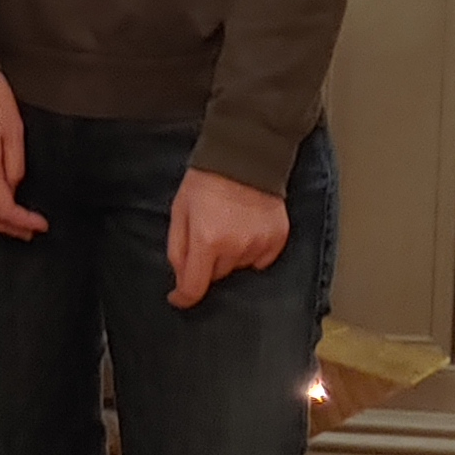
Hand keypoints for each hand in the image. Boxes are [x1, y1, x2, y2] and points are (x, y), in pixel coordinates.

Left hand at [166, 167, 288, 307]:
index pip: (194, 287)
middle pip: (216, 276)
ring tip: (228, 226)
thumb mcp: (179, 210)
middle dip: (206, 263)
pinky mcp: (277, 240)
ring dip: (229, 256)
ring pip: (238, 268)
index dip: (183, 297)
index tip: (178, 298)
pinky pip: (260, 260)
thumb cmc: (206, 180)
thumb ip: (177, 248)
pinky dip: (251, 251)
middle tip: (206, 234)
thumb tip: (180, 280)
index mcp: (206, 240)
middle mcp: (235, 248)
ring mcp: (259, 245)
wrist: (245, 157)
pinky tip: (246, 229)